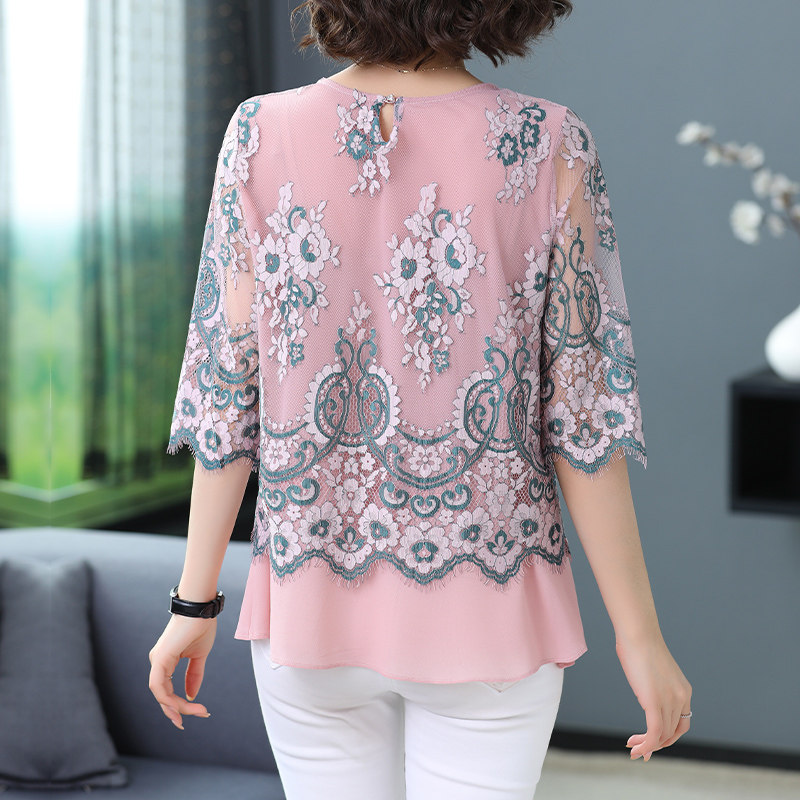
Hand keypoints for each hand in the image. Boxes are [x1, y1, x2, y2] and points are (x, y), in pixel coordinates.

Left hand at [148, 613, 216, 729]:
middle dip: (177, 711)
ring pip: (160, 693)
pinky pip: (159, 686)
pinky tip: (182, 704)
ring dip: (176, 707)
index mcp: (165, 661)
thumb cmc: (200, 627)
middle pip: (162, 695)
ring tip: (197, 711)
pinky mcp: (160, 658)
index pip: (167, 690)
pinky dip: (169, 698)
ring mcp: (157, 660)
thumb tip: (191, 696)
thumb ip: (194, 675)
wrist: (201, 610)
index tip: (199, 712)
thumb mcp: (199, 656)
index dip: (179, 705)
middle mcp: (158, 662)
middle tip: (195, 718)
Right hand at [616, 632, 691, 761]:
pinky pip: (653, 733)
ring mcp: (669, 701)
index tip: (650, 741)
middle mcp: (681, 698)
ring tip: (632, 749)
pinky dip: (645, 744)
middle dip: (654, 744)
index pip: (680, 724)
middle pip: (670, 733)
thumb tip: (643, 686)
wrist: (638, 633)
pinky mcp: (654, 703)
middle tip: (638, 749)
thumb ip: (653, 684)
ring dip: (646, 745)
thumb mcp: (653, 670)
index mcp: (684, 691)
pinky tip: (635, 747)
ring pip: (661, 735)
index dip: (666, 737)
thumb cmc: (640, 645)